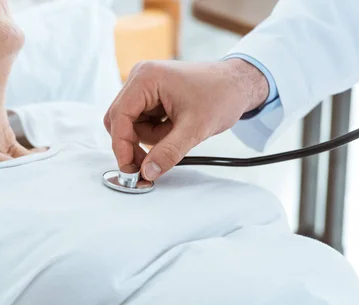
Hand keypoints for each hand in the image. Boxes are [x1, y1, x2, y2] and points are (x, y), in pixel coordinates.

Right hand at [104, 59, 269, 180]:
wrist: (239, 85)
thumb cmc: (222, 95)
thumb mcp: (195, 129)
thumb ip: (169, 152)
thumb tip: (147, 172)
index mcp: (146, 78)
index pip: (119, 116)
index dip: (121, 146)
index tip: (130, 169)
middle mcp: (141, 78)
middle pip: (119, 121)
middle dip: (134, 144)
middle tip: (150, 164)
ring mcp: (145, 86)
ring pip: (132, 125)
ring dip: (151, 139)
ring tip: (178, 133)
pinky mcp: (152, 96)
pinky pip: (143, 123)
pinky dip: (156, 133)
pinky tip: (176, 129)